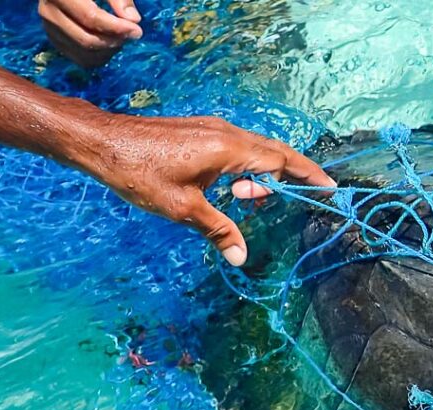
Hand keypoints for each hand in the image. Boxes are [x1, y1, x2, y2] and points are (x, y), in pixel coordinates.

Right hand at [38, 0, 141, 68]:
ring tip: (121, 37)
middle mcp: (48, 11)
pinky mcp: (55, 39)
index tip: (136, 30)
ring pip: (83, 53)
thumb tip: (133, 20)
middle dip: (113, 41)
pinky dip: (100, 56)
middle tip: (131, 35)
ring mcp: (49, 28)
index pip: (90, 18)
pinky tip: (110, 44)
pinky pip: (80, 59)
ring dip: (108, 51)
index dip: (116, 28)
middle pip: (86, 40)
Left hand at [77, 114, 335, 264]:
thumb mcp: (183, 209)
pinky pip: (237, 149)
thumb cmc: (141, 174)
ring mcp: (212, 129)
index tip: (329, 190)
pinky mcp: (200, 132)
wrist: (104, 143)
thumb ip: (218, 230)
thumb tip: (241, 257)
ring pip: (255, 150)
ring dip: (262, 176)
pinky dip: (246, 169)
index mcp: (228, 148)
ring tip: (248, 202)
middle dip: (294, 174)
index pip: (280, 161)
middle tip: (313, 193)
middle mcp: (226, 133)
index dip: (306, 176)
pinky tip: (233, 190)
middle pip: (274, 152)